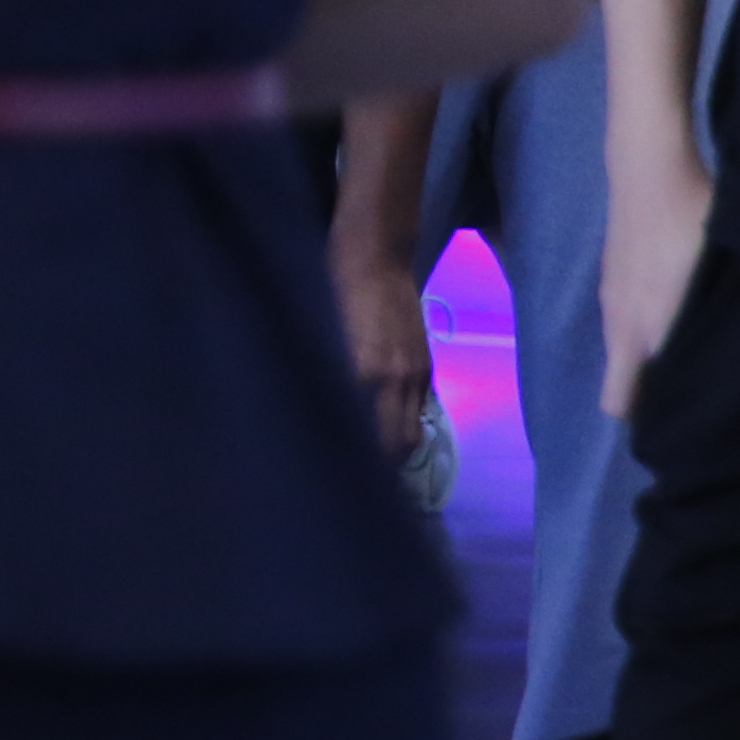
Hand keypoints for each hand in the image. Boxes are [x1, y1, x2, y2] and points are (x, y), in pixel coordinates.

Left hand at [331, 236, 433, 467]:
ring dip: (395, 451)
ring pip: (412, 431)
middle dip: (382, 469)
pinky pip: (418, 410)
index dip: (358, 466)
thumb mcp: (314, 336)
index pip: (367, 439)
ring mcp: (415, 373)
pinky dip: (404, 426)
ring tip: (372, 465)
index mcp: (361, 374)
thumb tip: (316, 417)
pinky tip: (384, 429)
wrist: (373, 256)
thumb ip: (322, 379)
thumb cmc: (328, 290)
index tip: (339, 480)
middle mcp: (393, 380)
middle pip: (397, 445)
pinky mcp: (425, 364)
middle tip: (356, 482)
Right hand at [600, 144, 712, 421]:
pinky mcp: (614, 272)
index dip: (651, 423)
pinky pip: (628, 318)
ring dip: (651, 358)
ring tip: (698, 349)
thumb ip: (722, 332)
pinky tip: (680, 303)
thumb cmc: (693, 224)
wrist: (649, 165)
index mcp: (641, 333)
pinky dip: (647, 325)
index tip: (686, 431)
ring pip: (626, 348)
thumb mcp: (717, 281)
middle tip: (698, 397)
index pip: (622, 402)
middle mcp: (619, 322)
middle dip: (651, 398)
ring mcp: (611, 295)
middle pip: (621, 382)